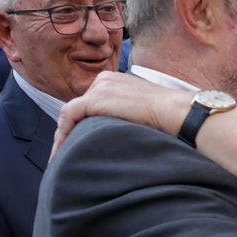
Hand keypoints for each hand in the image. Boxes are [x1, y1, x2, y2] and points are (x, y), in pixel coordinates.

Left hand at [52, 71, 194, 155]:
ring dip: (63, 135)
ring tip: (61, 156)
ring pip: (71, 112)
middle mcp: (105, 80)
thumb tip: (120, 132)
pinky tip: (61, 151)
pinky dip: (62, 134)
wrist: (176, 112)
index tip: (79, 143)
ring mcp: (99, 88)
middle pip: (80, 107)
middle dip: (72, 130)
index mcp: (116, 80)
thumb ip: (126, 114)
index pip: (91, 102)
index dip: (82, 124)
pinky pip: (68, 116)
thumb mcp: (143, 110)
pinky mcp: (95, 99)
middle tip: (67, 152)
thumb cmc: (168, 117)